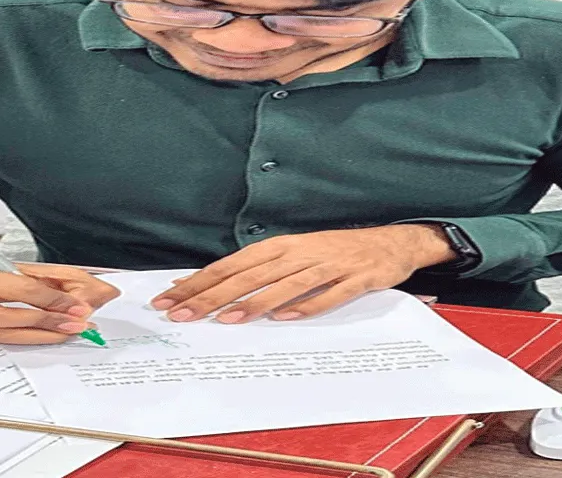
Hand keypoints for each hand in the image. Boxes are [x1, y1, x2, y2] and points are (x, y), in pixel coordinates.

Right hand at [0, 263, 119, 343]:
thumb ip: (8, 275)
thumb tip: (48, 288)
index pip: (14, 290)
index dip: (47, 297)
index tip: (71, 303)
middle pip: (11, 318)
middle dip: (48, 322)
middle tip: (78, 323)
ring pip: (3, 335)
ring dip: (39, 336)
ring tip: (66, 334)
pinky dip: (19, 341)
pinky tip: (40, 339)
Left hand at [150, 224, 453, 323]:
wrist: (392, 242)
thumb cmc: (334, 252)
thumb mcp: (294, 253)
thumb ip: (258, 269)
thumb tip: (212, 284)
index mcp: (281, 246)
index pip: (230, 265)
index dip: (199, 281)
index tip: (170, 299)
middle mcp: (299, 253)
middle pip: (249, 276)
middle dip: (212, 295)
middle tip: (182, 314)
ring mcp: (327, 265)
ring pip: (284, 285)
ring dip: (253, 303)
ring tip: (226, 319)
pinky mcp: (354, 279)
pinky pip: (328, 295)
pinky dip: (307, 305)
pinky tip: (286, 318)